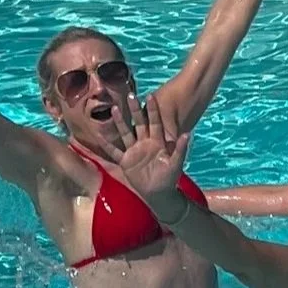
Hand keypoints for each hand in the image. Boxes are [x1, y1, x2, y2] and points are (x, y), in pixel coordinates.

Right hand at [109, 90, 192, 208]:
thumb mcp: (176, 163)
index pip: (155, 122)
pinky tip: (99, 135)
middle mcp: (144, 143)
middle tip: (130, 95)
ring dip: (120, 122)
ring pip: (125, 133)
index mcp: (157, 142)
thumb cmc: (169, 177)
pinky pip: (114, 151)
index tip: (150, 96)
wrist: (159, 192)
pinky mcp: (125, 161)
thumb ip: (180, 149)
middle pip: (138, 123)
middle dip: (135, 110)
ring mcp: (133, 151)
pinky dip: (107, 144)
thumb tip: (188, 134)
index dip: (153, 110)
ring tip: (115, 108)